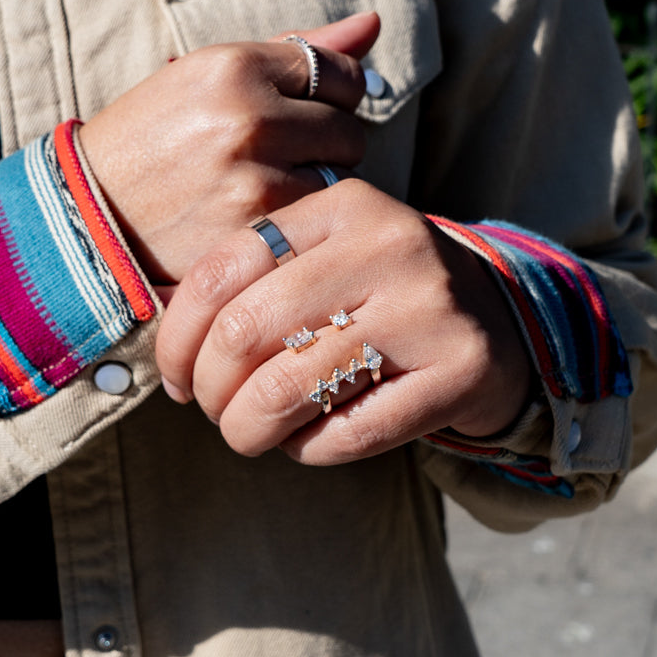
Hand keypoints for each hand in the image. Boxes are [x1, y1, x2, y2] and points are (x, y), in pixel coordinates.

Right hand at [78, 13, 377, 284]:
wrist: (82, 215)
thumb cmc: (149, 142)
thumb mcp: (204, 78)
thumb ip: (294, 51)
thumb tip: (374, 25)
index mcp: (233, 65)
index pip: (339, 73)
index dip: (329, 98)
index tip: (300, 115)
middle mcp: (249, 118)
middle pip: (350, 130)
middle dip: (324, 146)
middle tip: (275, 160)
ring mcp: (254, 180)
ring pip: (337, 182)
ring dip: (312, 190)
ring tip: (258, 192)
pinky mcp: (254, 235)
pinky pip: (312, 225)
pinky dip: (295, 228)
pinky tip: (256, 225)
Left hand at [154, 179, 533, 463]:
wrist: (500, 323)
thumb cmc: (381, 297)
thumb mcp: (324, 261)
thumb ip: (251, 280)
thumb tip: (156, 330)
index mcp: (341, 206)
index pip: (220, 269)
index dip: (178, 337)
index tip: (175, 378)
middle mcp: (388, 243)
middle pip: (245, 330)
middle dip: (209, 390)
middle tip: (212, 411)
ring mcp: (429, 306)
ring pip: (288, 388)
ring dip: (249, 429)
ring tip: (249, 434)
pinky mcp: (460, 370)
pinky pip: (348, 432)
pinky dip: (308, 450)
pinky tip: (306, 442)